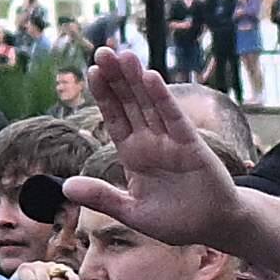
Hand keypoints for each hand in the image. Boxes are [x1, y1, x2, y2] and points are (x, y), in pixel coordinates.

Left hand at [66, 48, 242, 245]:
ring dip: (137, 81)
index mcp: (134, 154)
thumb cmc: (175, 220)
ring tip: (124, 55)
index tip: (92, 71)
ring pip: (150, 105)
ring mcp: (171, 141)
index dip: (104, 95)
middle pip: (130, 104)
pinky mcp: (191, 147)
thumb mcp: (131, 211)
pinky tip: (150, 79)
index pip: (115, 118)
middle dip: (117, 79)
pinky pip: (174, 119)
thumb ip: (102, 197)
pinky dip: (163, 100)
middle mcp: (151, 141)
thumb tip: (65, 187)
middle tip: (102, 51)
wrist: (213, 228)